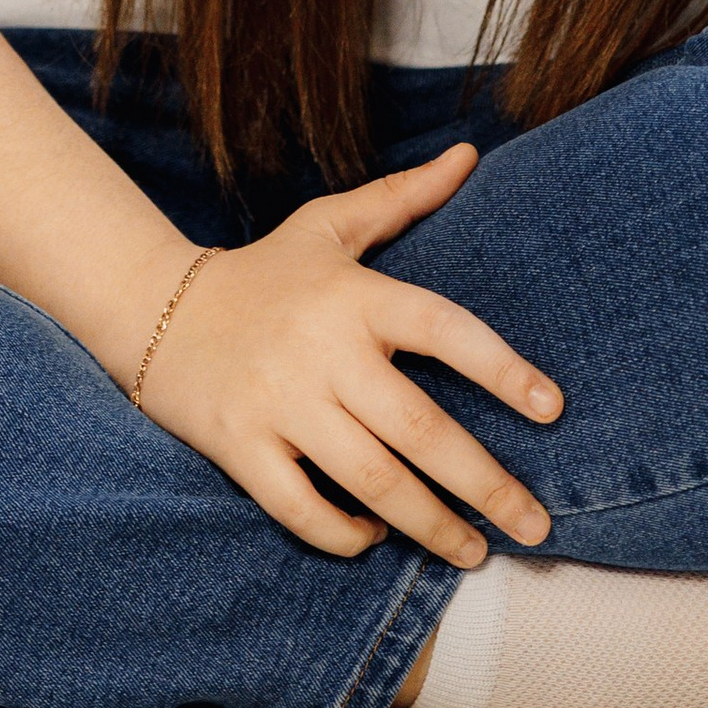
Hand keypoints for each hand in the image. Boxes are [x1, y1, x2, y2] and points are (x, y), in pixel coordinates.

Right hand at [133, 143, 560, 566]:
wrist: (154, 307)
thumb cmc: (266, 271)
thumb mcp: (330, 225)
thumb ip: (403, 197)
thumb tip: (468, 155)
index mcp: (354, 295)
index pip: (444, 329)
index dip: (502, 368)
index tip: (552, 409)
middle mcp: (322, 350)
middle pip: (419, 429)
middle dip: (485, 485)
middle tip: (536, 525)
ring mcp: (279, 402)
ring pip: (371, 480)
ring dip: (430, 526)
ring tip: (473, 551)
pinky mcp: (239, 445)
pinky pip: (300, 509)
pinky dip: (343, 534)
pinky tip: (374, 537)